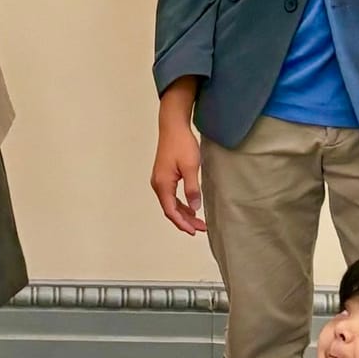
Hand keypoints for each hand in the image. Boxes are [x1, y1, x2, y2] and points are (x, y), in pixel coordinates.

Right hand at [150, 105, 206, 235]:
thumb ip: (192, 189)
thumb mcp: (190, 167)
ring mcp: (159, 180)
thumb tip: (195, 208)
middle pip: (170, 209)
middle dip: (185, 221)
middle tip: (201, 228)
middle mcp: (158, 184)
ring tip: (198, 221)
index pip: (171, 211)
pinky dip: (180, 204)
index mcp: (163, 184)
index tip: (194, 231)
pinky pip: (171, 196)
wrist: (173, 126)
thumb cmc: (181, 144)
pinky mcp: (164, 176)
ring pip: (170, 203)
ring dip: (183, 213)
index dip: (182, 223)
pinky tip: (191, 207)